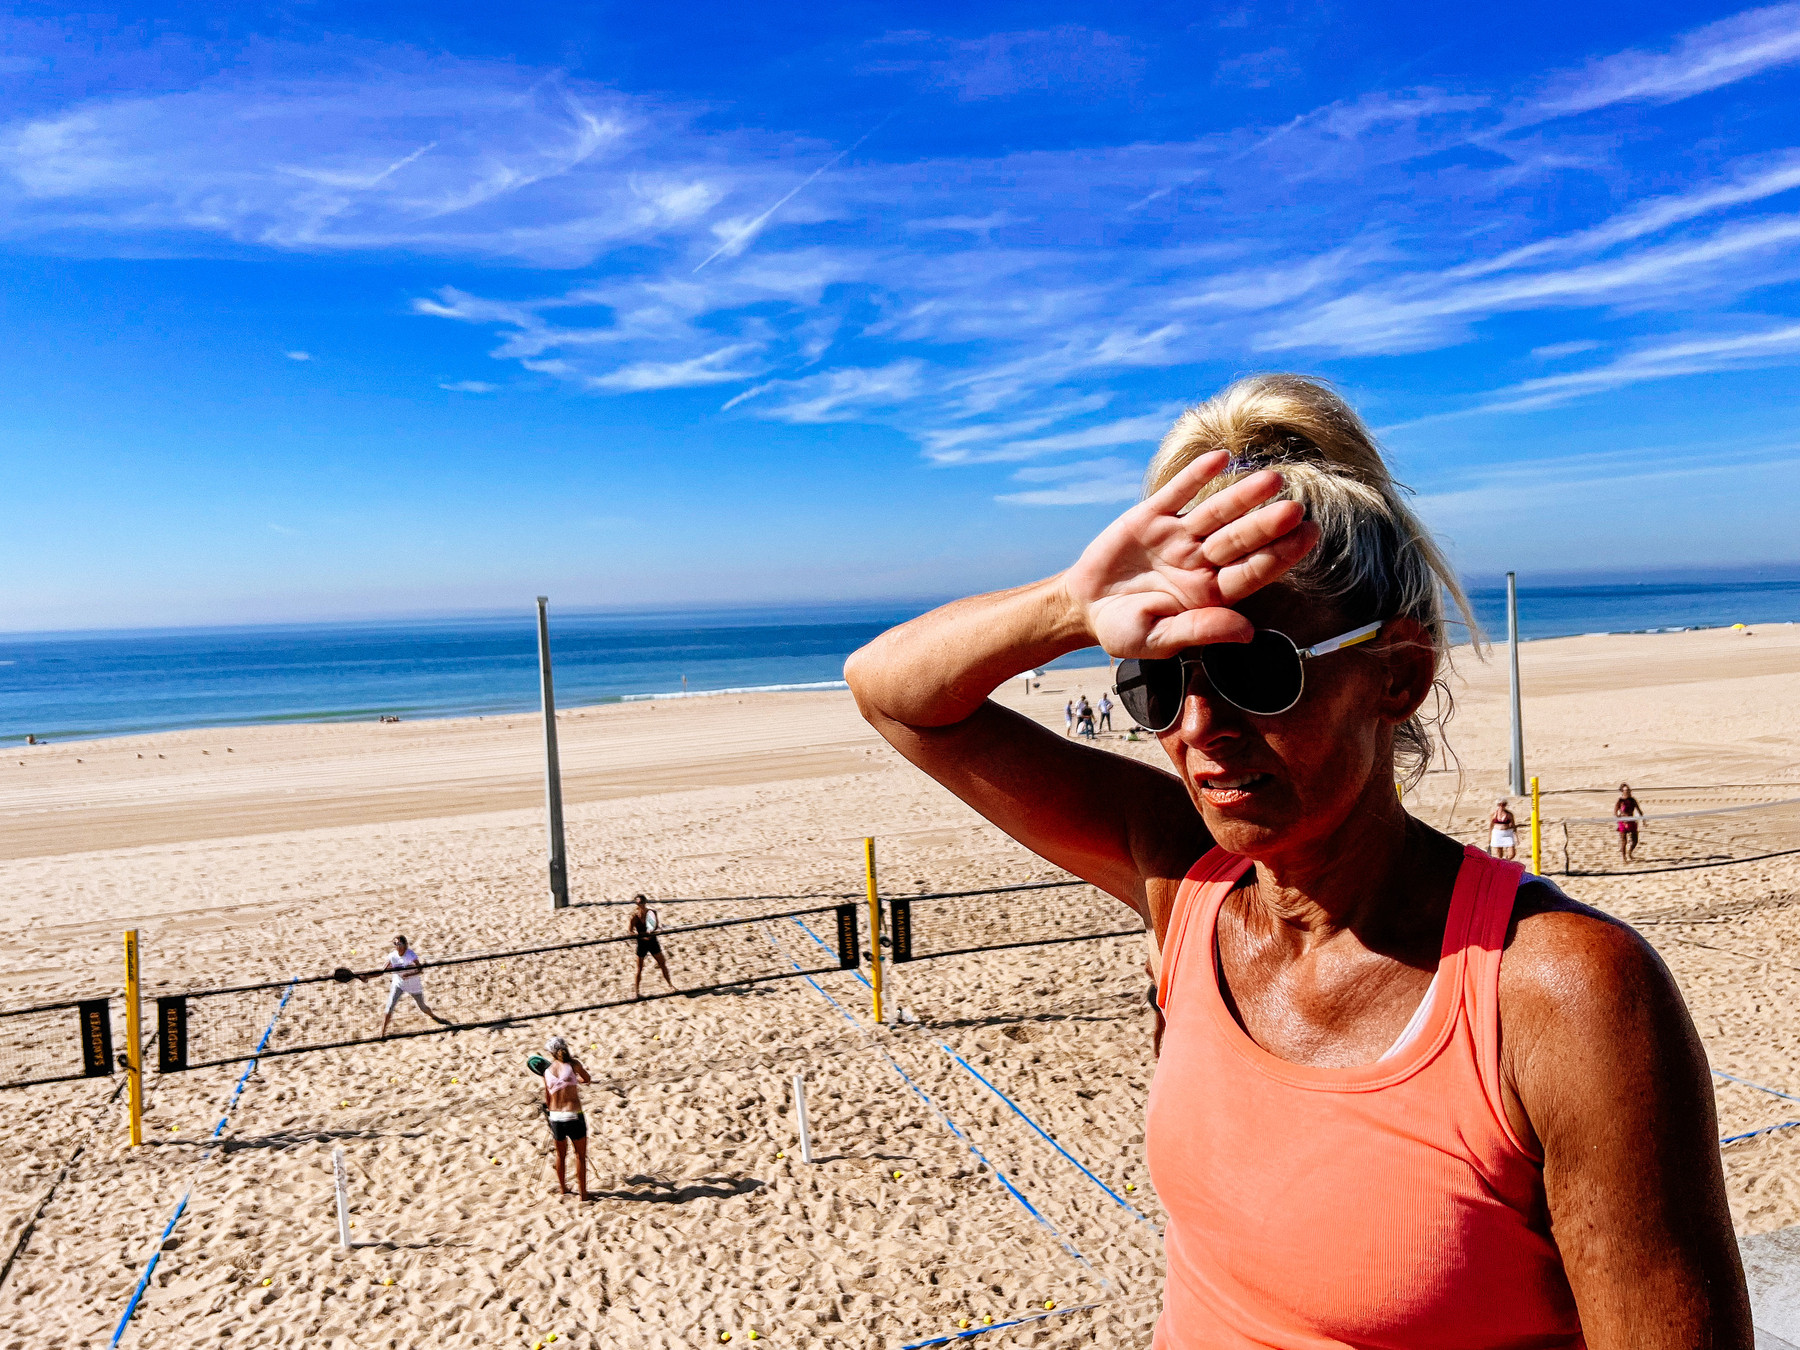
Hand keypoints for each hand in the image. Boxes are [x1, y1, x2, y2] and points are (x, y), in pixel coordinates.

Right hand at [1062, 450, 1317, 657]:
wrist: (1083, 607)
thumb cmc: (1124, 629)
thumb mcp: (1157, 639)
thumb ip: (1200, 630)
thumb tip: (1247, 631)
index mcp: (1209, 594)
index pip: (1251, 572)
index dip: (1280, 555)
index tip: (1308, 537)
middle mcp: (1200, 561)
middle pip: (1239, 539)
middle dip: (1266, 524)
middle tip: (1295, 508)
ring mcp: (1177, 537)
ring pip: (1215, 513)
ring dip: (1241, 496)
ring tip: (1270, 479)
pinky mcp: (1150, 517)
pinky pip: (1177, 493)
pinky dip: (1196, 475)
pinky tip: (1219, 458)